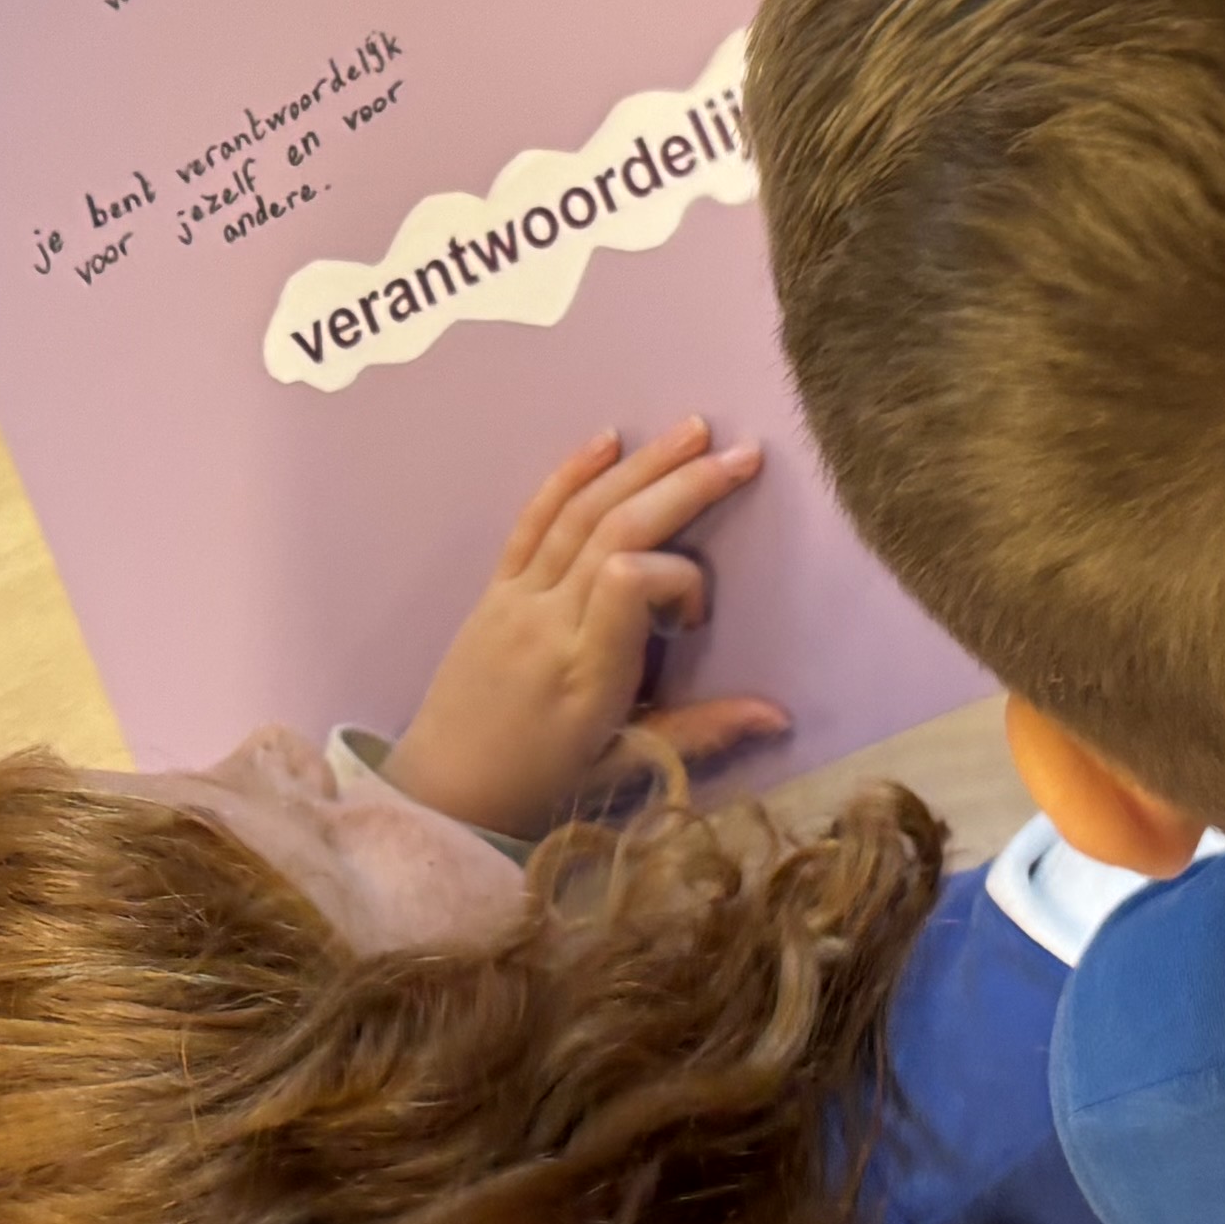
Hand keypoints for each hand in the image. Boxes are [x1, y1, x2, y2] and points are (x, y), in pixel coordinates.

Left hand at [386, 422, 786, 830]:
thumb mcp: (626, 768)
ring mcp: (515, 598)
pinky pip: (532, 520)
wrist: (444, 794)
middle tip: (745, 453)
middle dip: (684, 487)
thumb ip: (702, 732)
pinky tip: (607, 440)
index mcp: (584, 672)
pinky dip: (570, 474)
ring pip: (580, 514)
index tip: (693, 621)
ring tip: (693, 429)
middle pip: (616, 530)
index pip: (629, 581)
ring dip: (641, 465)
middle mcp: (547, 622)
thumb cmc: (541, 788)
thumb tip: (780, 715)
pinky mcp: (494, 589)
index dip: (678, 578)